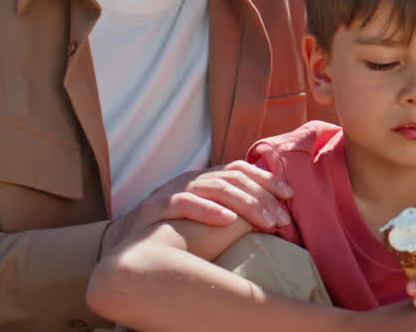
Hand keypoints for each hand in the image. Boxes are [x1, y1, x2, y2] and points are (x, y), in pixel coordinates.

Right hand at [100, 160, 292, 259]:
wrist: (124, 246)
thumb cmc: (171, 235)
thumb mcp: (204, 220)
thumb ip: (231, 213)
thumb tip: (271, 219)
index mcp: (202, 180)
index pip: (240, 169)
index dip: (267, 179)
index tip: (291, 195)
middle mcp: (189, 180)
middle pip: (232, 178)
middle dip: (262, 197)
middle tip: (283, 219)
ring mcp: (170, 191)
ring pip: (213, 187)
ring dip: (244, 204)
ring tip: (265, 222)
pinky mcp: (154, 208)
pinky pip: (182, 203)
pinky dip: (206, 209)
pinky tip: (226, 219)